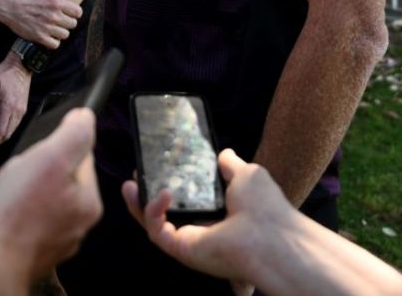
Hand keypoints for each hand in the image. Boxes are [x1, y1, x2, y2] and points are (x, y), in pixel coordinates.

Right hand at [0, 0, 82, 47]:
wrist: (8, 5)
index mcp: (56, 2)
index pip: (78, 12)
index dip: (75, 12)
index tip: (69, 12)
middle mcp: (53, 16)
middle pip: (73, 25)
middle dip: (67, 23)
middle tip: (61, 20)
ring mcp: (46, 27)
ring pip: (65, 35)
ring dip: (60, 33)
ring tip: (54, 28)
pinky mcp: (39, 37)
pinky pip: (55, 45)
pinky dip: (53, 42)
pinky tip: (48, 35)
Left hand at [0, 53, 31, 152]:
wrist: (22, 66)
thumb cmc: (5, 72)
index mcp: (8, 106)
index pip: (0, 130)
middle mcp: (17, 111)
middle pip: (6, 134)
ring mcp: (21, 110)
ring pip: (12, 130)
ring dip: (2, 138)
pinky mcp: (23, 108)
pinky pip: (15, 125)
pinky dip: (7, 131)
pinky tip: (0, 131)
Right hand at [0, 109, 101, 291]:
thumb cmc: (13, 216)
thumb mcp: (49, 160)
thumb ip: (73, 135)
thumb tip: (85, 117)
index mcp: (85, 203)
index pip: (76, 159)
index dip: (48, 149)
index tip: (29, 155)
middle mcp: (69, 225)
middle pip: (43, 178)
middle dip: (13, 172)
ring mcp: (43, 241)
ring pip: (18, 200)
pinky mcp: (18, 252)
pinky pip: (2, 222)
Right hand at [122, 149, 294, 290]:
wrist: (272, 236)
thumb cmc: (265, 208)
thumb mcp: (246, 175)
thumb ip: (231, 166)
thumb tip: (224, 153)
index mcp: (216, 215)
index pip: (186, 202)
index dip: (170, 185)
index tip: (159, 167)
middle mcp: (201, 230)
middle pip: (164, 214)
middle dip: (145, 196)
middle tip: (136, 175)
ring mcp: (190, 241)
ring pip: (154, 224)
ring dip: (138, 204)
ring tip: (129, 184)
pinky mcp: (181, 249)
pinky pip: (157, 230)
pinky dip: (153, 210)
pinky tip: (162, 192)